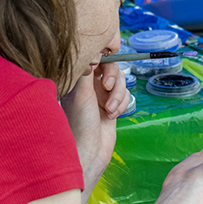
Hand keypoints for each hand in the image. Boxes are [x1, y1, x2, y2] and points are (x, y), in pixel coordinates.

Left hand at [61, 62, 129, 203]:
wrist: (88, 151)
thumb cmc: (79, 123)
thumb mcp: (81, 92)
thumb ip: (87, 70)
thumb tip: (94, 52)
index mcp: (78, 79)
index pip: (95, 58)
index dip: (104, 57)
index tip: (107, 59)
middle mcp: (89, 86)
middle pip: (111, 68)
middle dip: (114, 78)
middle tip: (107, 86)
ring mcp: (101, 97)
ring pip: (120, 83)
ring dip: (119, 95)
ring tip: (109, 110)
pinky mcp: (111, 107)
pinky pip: (124, 97)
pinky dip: (121, 104)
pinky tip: (112, 115)